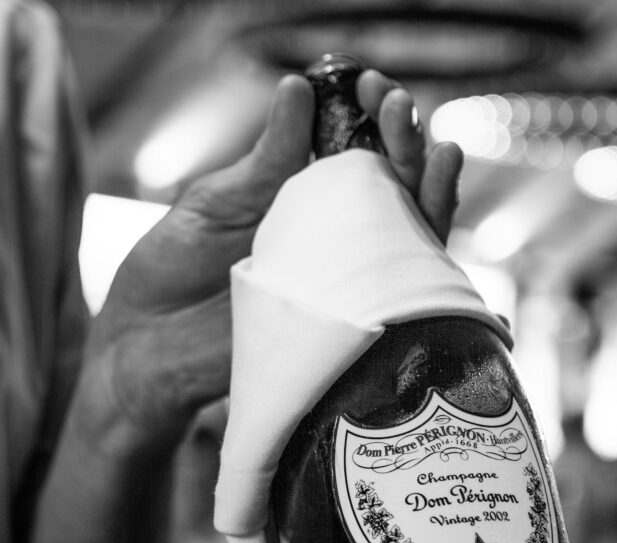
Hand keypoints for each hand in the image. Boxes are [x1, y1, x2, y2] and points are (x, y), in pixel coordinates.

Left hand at [81, 71, 462, 446]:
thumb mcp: (214, 203)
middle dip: (407, 142)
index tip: (369, 84)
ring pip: (412, 236)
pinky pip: (401, 296)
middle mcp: (333, 240)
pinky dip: (425, 259)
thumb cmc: (172, 273)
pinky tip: (429, 220)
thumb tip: (299, 89)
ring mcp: (344, 284)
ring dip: (431, 189)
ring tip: (433, 150)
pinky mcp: (348, 328)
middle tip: (396, 106)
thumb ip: (265, 159)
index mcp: (300, 200)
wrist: (148, 350)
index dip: (371, 114)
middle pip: (395, 187)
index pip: (355, 150)